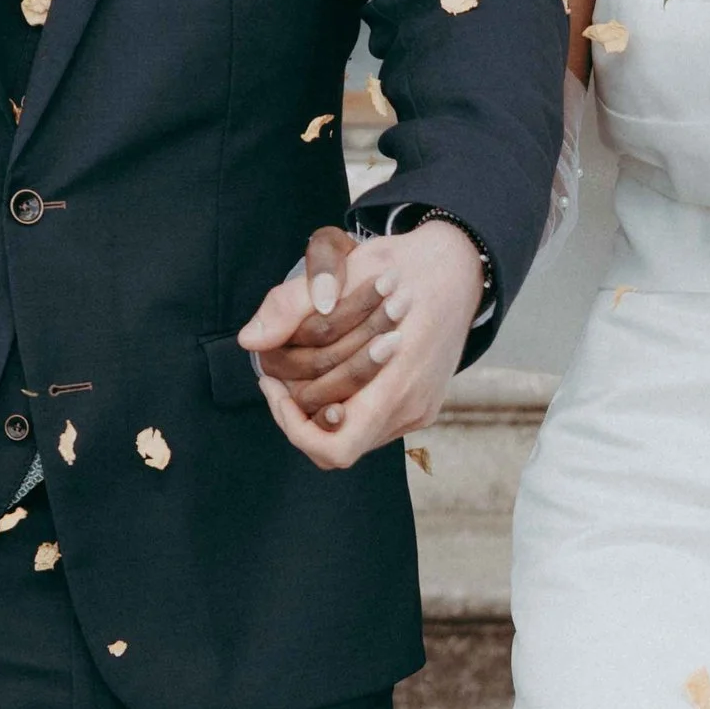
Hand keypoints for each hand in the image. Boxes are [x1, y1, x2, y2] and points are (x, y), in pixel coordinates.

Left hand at [241, 218, 484, 471]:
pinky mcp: (422, 408)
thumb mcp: (343, 269)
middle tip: (275, 372)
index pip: (335, 445)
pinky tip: (332, 369)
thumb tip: (250, 341)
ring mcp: (420, 411)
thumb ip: (291, 303)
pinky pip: (372, 424)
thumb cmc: (401, 263)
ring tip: (302, 367)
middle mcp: (412, 405)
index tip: (273, 384)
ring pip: (352, 435)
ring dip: (321, 408)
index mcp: (397, 378)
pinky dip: (345, 403)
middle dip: (298, 410)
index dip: (293, 426)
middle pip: (335, 442)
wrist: (459, 266)